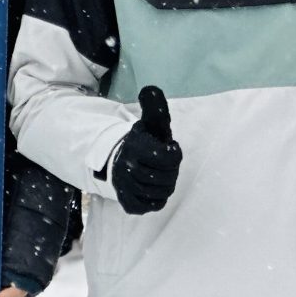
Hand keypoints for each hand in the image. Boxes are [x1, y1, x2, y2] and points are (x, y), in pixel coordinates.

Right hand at [110, 85, 181, 215]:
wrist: (120, 160)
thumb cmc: (144, 140)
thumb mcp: (151, 122)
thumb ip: (155, 106)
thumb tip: (149, 90)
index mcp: (135, 146)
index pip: (170, 158)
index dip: (175, 154)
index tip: (170, 148)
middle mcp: (127, 167)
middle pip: (167, 177)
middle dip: (172, 171)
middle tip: (166, 164)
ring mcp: (125, 187)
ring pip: (160, 192)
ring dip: (167, 184)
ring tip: (161, 174)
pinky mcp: (127, 202)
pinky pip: (151, 206)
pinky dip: (157, 199)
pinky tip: (155, 188)